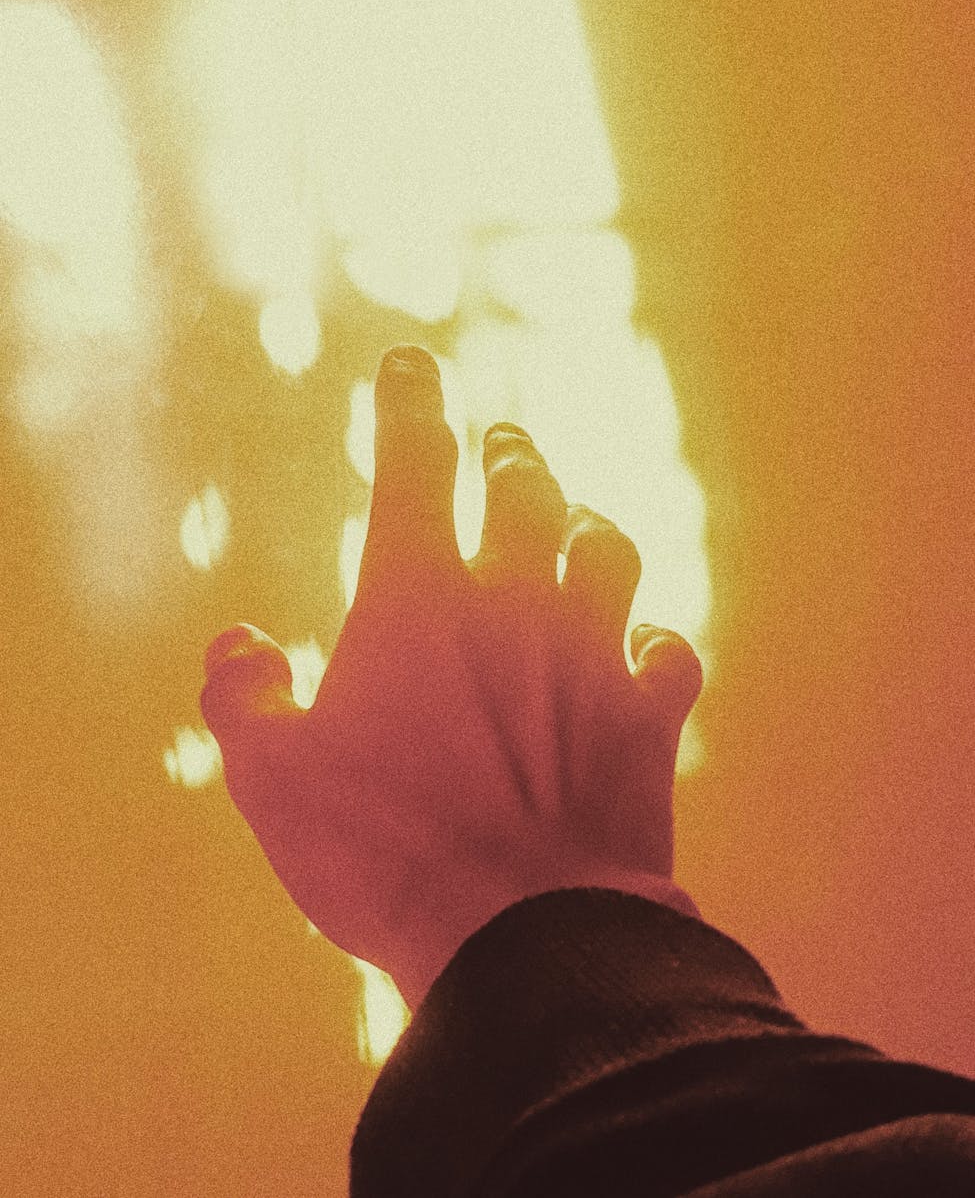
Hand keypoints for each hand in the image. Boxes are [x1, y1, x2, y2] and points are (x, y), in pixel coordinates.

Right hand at [201, 345, 701, 1008]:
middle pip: (528, 488)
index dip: (411, 402)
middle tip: (506, 443)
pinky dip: (657, 643)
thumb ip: (243, 699)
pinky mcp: (647, 719)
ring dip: (591, 526)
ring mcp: (591, 655)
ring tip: (579, 523)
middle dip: (513, 454)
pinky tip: (646, 648)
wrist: (521, 933)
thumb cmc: (383, 853)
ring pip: (609, 549)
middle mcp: (514, 604)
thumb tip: (237, 646)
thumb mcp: (273, 780)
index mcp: (417, 599)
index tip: (413, 362)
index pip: (415, 462)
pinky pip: (670, 653)